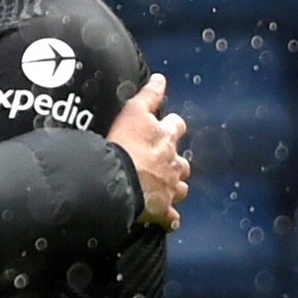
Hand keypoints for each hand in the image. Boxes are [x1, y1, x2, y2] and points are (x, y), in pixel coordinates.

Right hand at [104, 73, 190, 229]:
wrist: (116, 180)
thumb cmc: (123, 145)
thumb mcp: (132, 113)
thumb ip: (148, 96)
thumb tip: (160, 78)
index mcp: (165, 139)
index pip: (176, 127)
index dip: (171, 126)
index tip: (165, 126)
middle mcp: (172, 163)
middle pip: (182, 162)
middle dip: (174, 161)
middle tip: (160, 162)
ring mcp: (169, 189)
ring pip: (180, 188)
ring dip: (174, 187)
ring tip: (162, 189)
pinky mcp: (161, 211)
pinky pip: (170, 218)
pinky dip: (168, 218)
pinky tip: (163, 219)